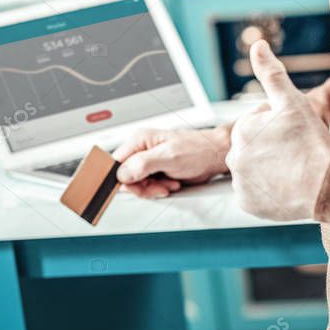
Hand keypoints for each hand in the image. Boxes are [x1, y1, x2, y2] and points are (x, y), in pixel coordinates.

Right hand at [113, 126, 231, 197]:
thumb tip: (123, 173)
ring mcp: (148, 161)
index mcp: (139, 140)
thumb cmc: (197, 149)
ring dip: (153, 189)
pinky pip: (148, 186)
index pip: (116, 162)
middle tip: (158, 186)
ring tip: (169, 182)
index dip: (120, 178)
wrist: (214, 155)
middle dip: (142, 186)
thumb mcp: (169, 157)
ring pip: (137, 184)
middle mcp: (141, 149)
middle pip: (126, 177)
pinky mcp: (155, 171)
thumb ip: (143, 164)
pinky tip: (172, 183)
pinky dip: (159, 189)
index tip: (128, 187)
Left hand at [226, 40, 329, 220]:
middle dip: (269, 147)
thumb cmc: (312, 140)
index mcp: (241, 130)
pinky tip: (284, 187)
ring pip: (252, 169)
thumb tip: (257, 44)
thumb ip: (271, 72)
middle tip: (294, 153)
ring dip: (266, 168)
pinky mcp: (247, 205)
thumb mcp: (292, 101)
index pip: (256, 124)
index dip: (277, 127)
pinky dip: (266, 190)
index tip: (293, 135)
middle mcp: (234, 157)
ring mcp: (240, 183)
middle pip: (252, 147)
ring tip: (291, 170)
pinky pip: (253, 193)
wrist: (328, 184)